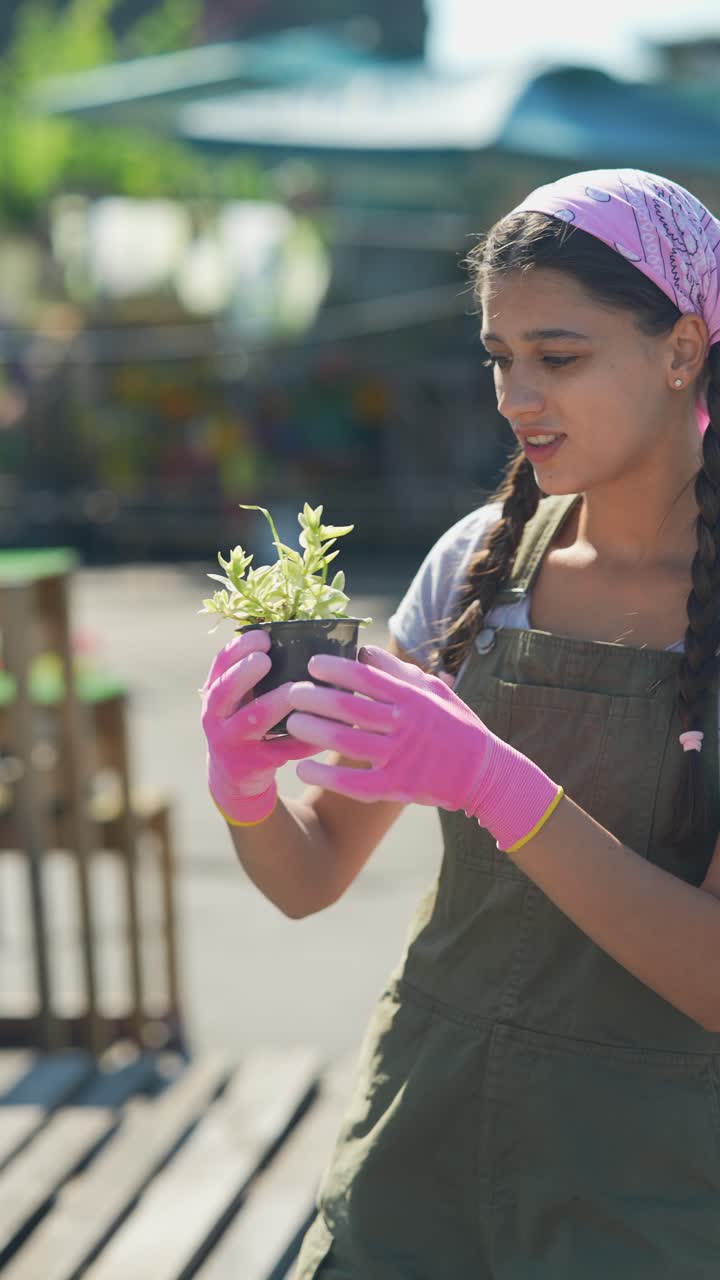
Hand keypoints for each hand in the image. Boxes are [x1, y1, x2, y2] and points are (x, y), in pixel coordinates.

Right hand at [200, 629, 318, 824]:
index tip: (263, 636)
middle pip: (224, 691)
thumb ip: (256, 672)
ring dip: (274, 704)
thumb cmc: (245, 721)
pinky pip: (283, 750)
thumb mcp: (239, 698)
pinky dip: (304, 740)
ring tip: (296, 690)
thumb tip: (301, 630)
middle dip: (244, 673)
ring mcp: (234, 742)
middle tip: (266, 660)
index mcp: (215, 692)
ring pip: (252, 722)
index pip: (220, 663)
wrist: (234, 777)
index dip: (239, 647)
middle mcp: (217, 716)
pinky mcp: (256, 764)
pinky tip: (325, 728)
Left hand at [285, 645, 562, 851]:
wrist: (484, 772)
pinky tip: (303, 767)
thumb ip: (400, 671)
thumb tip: (365, 651)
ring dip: (315, 731)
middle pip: (350, 708)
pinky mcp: (397, 787)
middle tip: (291, 692)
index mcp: (413, 698)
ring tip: (291, 723)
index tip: (313, 665)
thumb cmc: (456, 725)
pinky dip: (326, 775)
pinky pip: (354, 782)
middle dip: (315, 698)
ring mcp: (400, 757)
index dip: (335, 669)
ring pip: (348, 742)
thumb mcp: (435, 690)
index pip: (366, 677)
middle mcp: (405, 725)